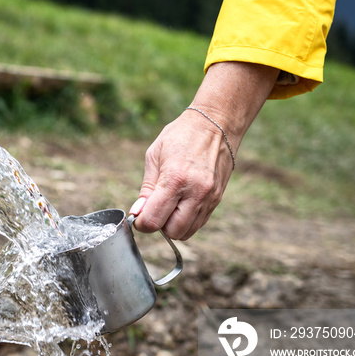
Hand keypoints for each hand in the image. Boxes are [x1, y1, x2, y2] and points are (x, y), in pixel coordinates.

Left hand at [129, 111, 233, 239]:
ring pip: (187, 232)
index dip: (141, 223)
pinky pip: (198, 223)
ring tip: (169, 205)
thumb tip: (137, 212)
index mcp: (175, 180)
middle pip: (172, 231)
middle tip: (154, 209)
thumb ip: (147, 188)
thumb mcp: (154, 156)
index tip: (138, 216)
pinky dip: (186, 221)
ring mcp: (209, 198)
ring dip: (173, 225)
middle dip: (159, 225)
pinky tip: (181, 204)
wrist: (216, 124)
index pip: (154, 220)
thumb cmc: (181, 136)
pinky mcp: (217, 199)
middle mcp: (196, 192)